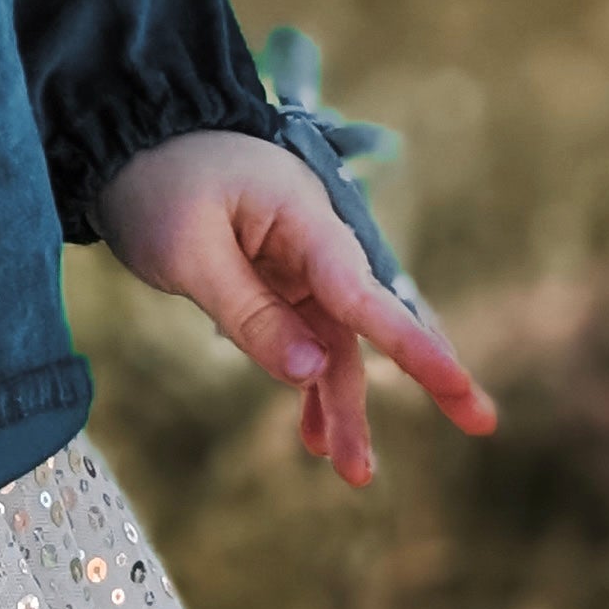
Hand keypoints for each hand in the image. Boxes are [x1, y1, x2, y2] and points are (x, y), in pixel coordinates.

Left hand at [98, 128, 496, 486]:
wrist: (127, 136)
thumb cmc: (155, 182)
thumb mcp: (188, 251)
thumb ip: (249, 314)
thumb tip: (312, 374)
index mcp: (302, 217)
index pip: (363, 293)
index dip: (411, 345)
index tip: (456, 385)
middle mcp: (313, 241)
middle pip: (368, 321)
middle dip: (421, 373)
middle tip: (481, 423)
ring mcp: (296, 262)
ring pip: (333, 342)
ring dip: (344, 403)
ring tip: (353, 472)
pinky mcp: (275, 280)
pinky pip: (304, 338)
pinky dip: (309, 383)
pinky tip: (315, 437)